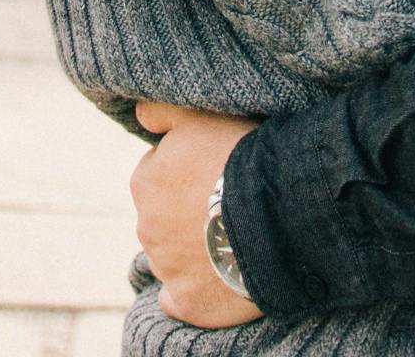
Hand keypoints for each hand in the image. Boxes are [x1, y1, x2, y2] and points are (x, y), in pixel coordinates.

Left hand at [131, 101, 263, 326]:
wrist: (274, 212)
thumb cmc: (240, 157)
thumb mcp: (201, 115)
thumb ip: (163, 111)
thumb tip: (139, 115)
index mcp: (144, 182)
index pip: (159, 176)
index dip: (189, 175)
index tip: (215, 176)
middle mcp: (146, 227)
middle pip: (164, 219)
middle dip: (188, 215)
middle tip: (227, 209)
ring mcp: (166, 268)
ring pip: (173, 259)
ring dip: (194, 253)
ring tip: (235, 242)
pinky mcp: (187, 303)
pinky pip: (179, 302)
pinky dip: (193, 295)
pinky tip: (216, 283)